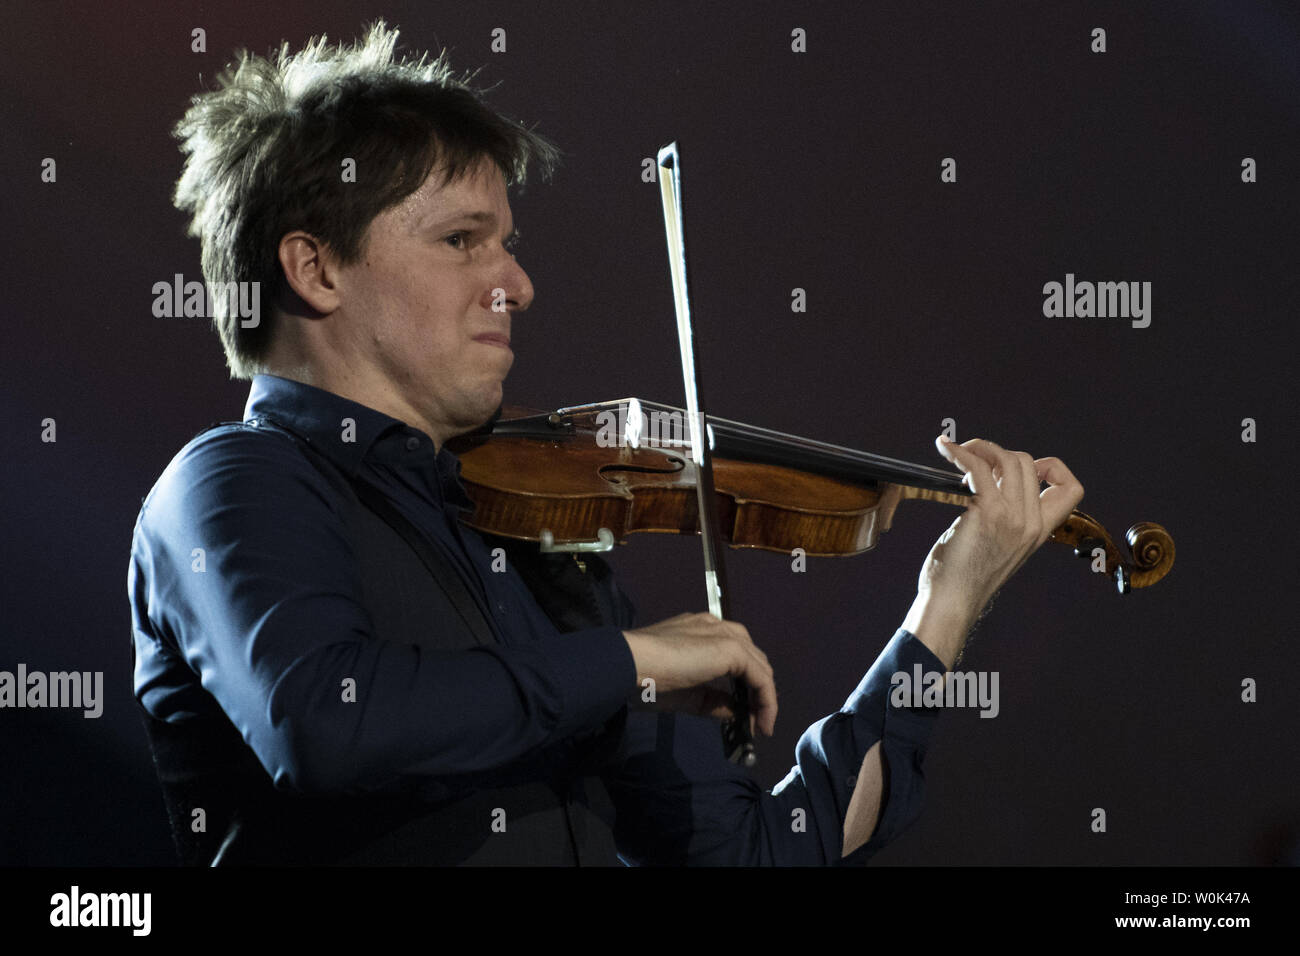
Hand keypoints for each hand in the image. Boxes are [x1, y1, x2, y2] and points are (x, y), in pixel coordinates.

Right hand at [622, 612, 776, 735]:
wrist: (629, 664)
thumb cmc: (646, 678)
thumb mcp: (685, 695)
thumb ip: (713, 700)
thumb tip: (735, 713)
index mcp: (701, 632)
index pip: (735, 654)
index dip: (744, 685)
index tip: (744, 714)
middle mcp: (716, 627)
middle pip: (752, 658)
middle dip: (758, 691)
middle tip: (755, 720)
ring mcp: (724, 634)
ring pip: (759, 667)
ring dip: (764, 698)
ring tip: (761, 725)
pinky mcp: (731, 648)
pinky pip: (760, 677)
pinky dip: (766, 700)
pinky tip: (761, 721)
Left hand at [913, 437, 1084, 635]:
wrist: (951, 602)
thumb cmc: (964, 575)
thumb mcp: (999, 544)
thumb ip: (1006, 515)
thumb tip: (989, 475)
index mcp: (1040, 531)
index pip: (1072, 490)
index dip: (1052, 468)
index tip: (1022, 468)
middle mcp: (1031, 523)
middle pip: (1028, 462)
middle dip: (998, 452)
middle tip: (971, 459)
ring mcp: (1012, 517)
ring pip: (1007, 459)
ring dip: (978, 448)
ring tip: (956, 452)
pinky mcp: (987, 513)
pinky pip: (978, 468)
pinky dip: (960, 453)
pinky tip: (945, 449)